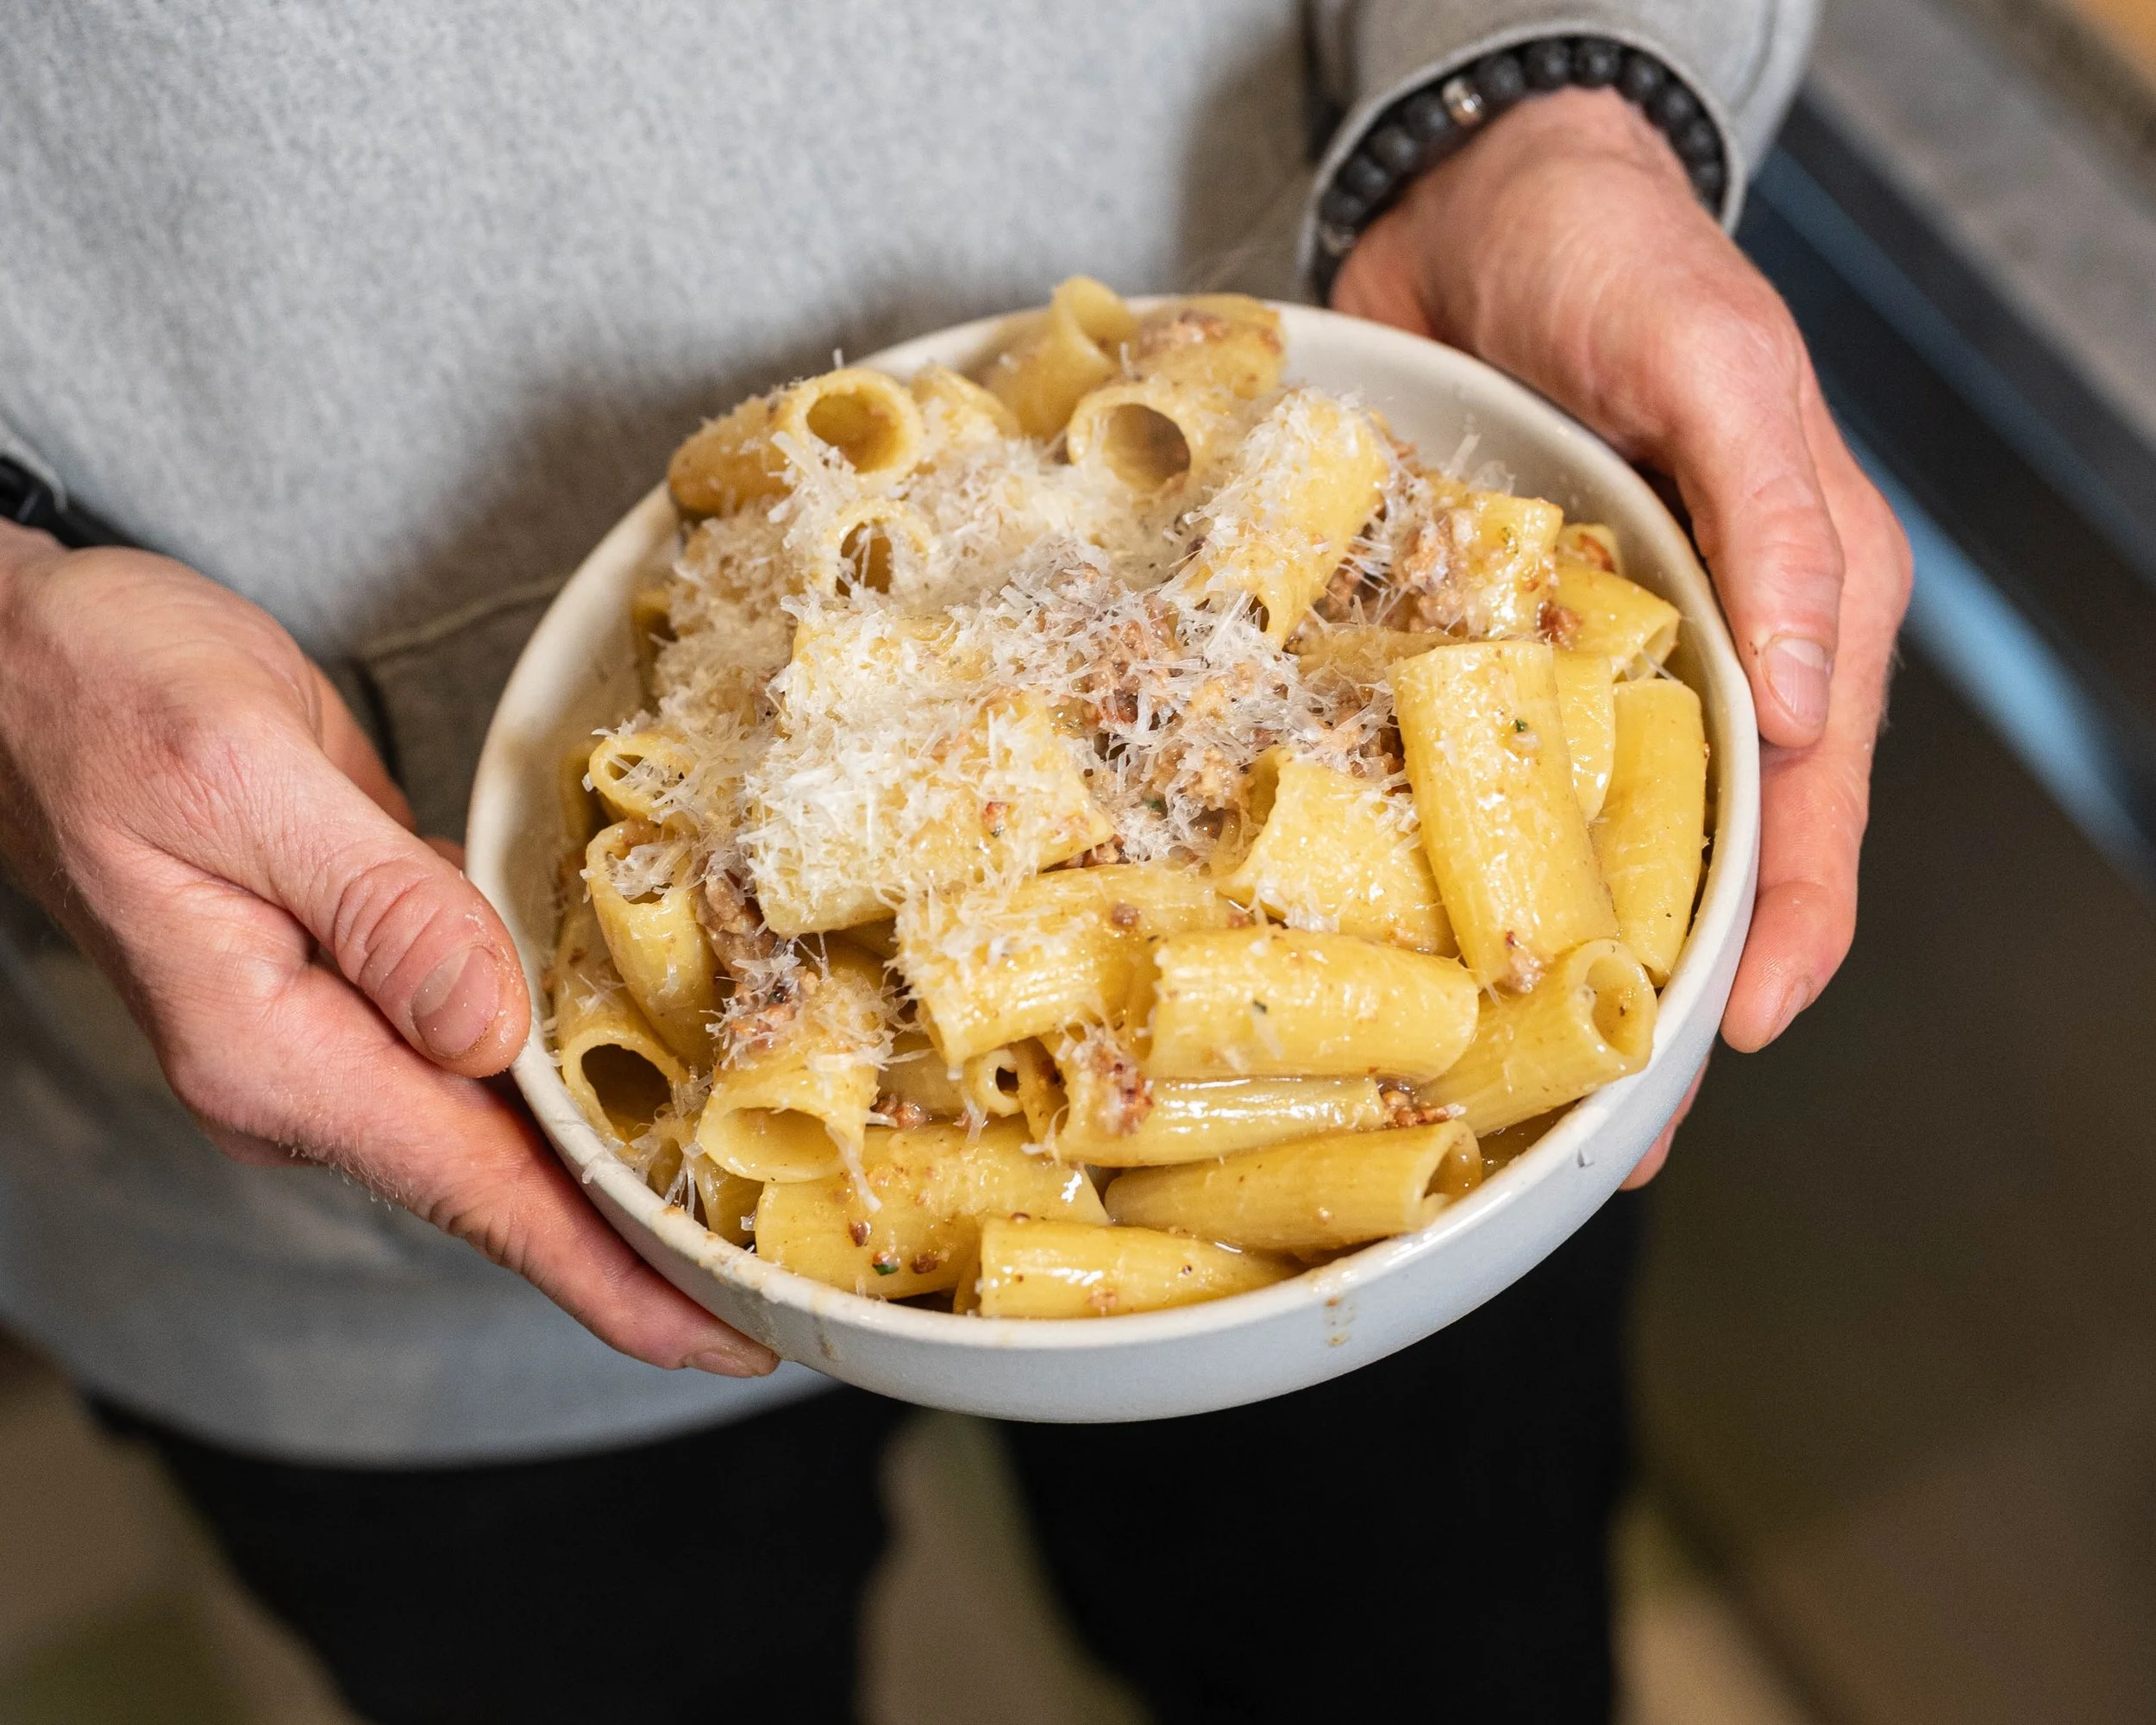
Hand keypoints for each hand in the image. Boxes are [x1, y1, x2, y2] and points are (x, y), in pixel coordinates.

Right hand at [0, 525, 772, 1376]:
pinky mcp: (362, 973)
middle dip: (638, 1249)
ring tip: (747, 1222)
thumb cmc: (109, 699)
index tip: (716, 1338)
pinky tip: (658, 1088)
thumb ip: (380, 906)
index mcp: (272, 1048)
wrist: (30, 664)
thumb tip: (492, 1030)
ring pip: (504, 1125)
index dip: (605, 1271)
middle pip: (505, 1185)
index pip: (474, 1190)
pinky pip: (486, 1050)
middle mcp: (305, 1067)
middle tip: (775, 1301)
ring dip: (618, 1170)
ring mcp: (333, 1029)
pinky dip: (574, 1077)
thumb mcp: (246, 778)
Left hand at [1334, 88, 1911, 1171]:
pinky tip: (1394, 936)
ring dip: (1548, 956)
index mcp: (1796, 615)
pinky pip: (1464, 772)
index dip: (1782, 938)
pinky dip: (1441, 856)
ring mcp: (1578, 668)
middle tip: (1605, 1122)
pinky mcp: (1473, 648)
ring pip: (1578, 842)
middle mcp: (1695, 665)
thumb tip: (1808, 708)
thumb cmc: (1625, 262)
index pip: (1810, 814)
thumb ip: (1780, 522)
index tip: (1723, 1043)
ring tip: (1496, 1079)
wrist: (1477, 200)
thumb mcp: (1719, 366)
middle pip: (1694, 861)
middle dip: (1658, 991)